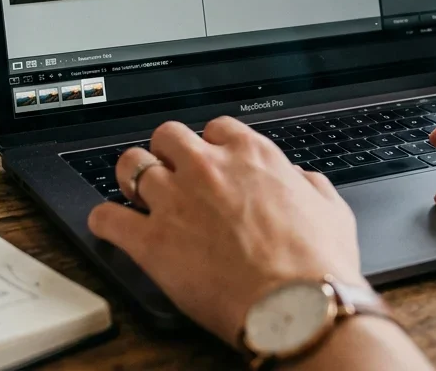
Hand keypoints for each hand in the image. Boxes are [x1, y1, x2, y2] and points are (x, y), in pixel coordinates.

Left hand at [87, 117, 363, 345]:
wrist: (297, 306)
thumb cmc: (318, 265)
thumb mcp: (331, 211)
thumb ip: (311, 186)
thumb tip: (301, 180)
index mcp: (252, 156)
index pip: (216, 128)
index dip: (211, 145)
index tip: (211, 160)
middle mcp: (208, 168)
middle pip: (167, 135)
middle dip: (166, 152)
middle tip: (170, 173)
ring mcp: (174, 200)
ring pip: (130, 165)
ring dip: (130, 177)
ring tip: (133, 193)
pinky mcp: (150, 240)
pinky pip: (106, 217)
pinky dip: (104, 221)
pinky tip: (109, 227)